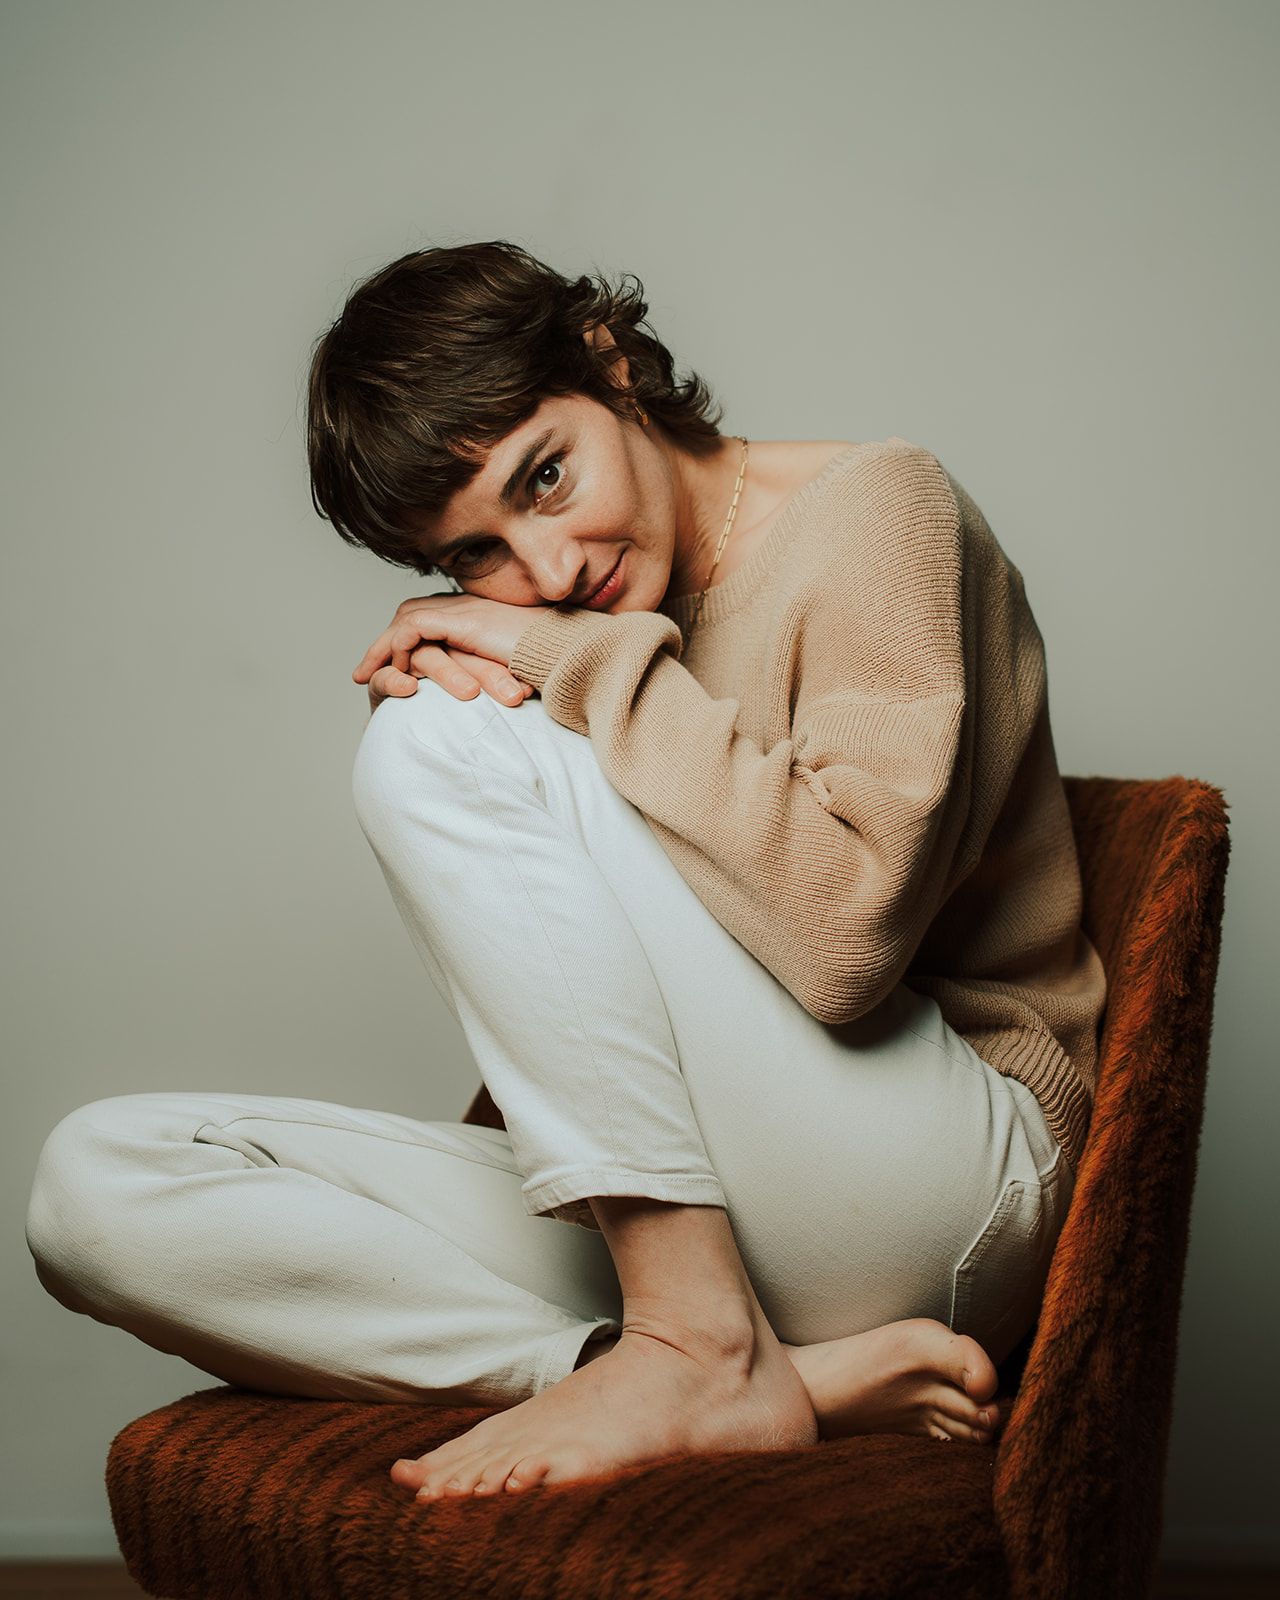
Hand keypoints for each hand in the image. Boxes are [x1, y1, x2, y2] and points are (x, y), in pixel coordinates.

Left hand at [353, 591, 549, 712]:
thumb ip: (498, 672)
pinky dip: (398, 648)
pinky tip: (393, 671)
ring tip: (366, 676)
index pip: (432, 620)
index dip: (406, 643)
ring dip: (383, 648)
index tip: (391, 670)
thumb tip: (498, 695)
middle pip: (410, 614)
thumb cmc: (555, 666)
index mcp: (481, 615)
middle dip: (384, 644)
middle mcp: (470, 607)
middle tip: (364, 673)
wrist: (572, 653)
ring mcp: (466, 610)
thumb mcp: (519, 669)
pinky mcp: (464, 620)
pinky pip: (414, 629)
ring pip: (406, 620)